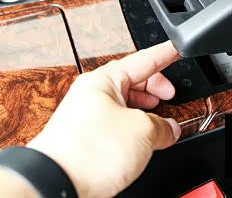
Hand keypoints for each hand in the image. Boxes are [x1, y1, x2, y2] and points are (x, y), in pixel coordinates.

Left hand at [27, 41, 181, 197]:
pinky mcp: (83, 139)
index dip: (165, 54)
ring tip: (159, 126)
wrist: (55, 184)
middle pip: (133, 82)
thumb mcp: (142, 131)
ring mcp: (85, 117)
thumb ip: (162, 126)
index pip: (143, 59)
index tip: (177, 48)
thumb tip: (170, 129)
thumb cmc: (87, 152)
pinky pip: (114, 126)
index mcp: (103, 80)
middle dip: (155, 90)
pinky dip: (131, 131)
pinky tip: (141, 144)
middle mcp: (91, 94)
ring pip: (123, 106)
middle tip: (171, 96)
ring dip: (145, 114)